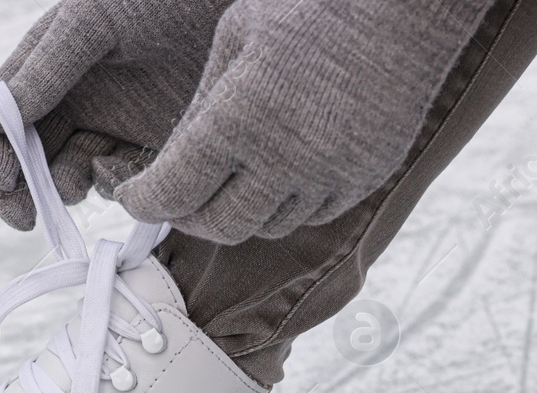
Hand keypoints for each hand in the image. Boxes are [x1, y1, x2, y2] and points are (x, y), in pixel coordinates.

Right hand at [0, 0, 234, 230]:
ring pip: (76, 175)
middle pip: (32, 157)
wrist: (236, 2)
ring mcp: (118, 127)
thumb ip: (48, 66)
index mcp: (50, 68)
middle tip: (22, 217)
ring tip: (77, 185)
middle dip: (21, 190)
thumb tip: (5, 115)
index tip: (2, 178)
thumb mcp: (94, 19)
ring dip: (66, 189)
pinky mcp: (159, 150)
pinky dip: (119, 189)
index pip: (3, 117)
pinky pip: (127, 183)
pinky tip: (131, 178)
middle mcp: (79, 100)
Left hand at [117, 0, 492, 243]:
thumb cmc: (312, 8)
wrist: (404, 12)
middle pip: (218, 226)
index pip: (173, 190)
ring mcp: (328, 177)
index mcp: (238, 119)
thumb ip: (200, 104)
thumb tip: (174, 159)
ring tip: (227, 184)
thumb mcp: (236, 38)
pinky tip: (278, 175)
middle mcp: (283, 159)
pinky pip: (310, 216)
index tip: (132, 197)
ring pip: (266, 227)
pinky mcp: (363, 181)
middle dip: (187, 219)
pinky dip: (284, 206)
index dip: (143, 201)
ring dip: (238, 213)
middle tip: (175, 202)